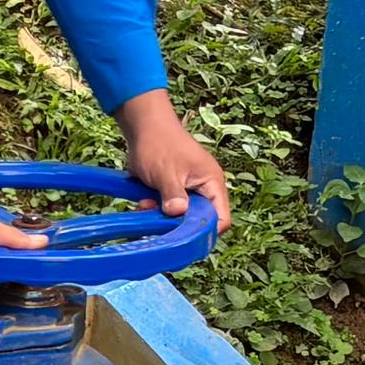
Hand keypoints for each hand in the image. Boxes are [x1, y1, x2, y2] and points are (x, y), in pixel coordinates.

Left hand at [116, 92, 228, 222]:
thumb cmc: (159, 143)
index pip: (221, 218)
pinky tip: (143, 200)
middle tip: (159, 219)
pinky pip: (167, 209)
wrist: (142, 126)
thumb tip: (177, 213)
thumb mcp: (166, 172)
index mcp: (212, 183)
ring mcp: (188, 190)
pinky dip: (155, 210)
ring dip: (162, 217)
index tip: (186, 238)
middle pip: (199, 221)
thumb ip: (174, 194)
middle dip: (178, 224)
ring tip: (146, 204)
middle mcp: (204, 189)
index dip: (207, 231)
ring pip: (180, 217)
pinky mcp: (173, 191)